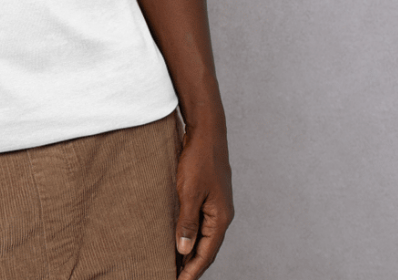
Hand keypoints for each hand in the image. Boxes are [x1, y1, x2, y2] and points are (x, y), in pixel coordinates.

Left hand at [174, 127, 233, 279]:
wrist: (207, 133)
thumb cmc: (198, 160)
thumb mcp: (188, 192)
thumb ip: (187, 222)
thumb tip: (184, 250)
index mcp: (220, 218)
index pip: (206, 253)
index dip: (192, 271)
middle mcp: (222, 215)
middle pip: (207, 249)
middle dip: (192, 266)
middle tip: (175, 278)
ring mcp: (217, 206)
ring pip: (205, 237)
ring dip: (192, 252)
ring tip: (176, 265)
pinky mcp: (210, 197)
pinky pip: (202, 224)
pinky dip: (192, 236)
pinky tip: (181, 239)